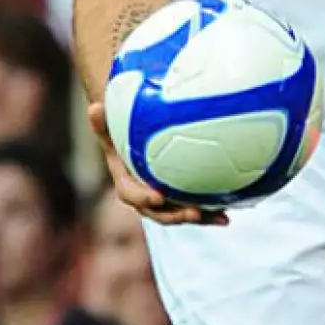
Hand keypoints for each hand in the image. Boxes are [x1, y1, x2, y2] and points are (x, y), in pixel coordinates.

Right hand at [87, 101, 227, 226]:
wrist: (133, 141)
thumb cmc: (120, 132)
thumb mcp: (109, 126)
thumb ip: (102, 121)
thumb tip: (94, 107)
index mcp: (126, 183)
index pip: (131, 195)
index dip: (143, 198)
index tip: (157, 196)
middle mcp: (145, 196)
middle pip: (159, 213)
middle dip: (176, 216)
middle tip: (194, 212)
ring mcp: (164, 200)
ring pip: (181, 214)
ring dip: (200, 218)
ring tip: (221, 217)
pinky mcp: (180, 199)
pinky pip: (196, 208)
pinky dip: (212, 212)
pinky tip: (230, 214)